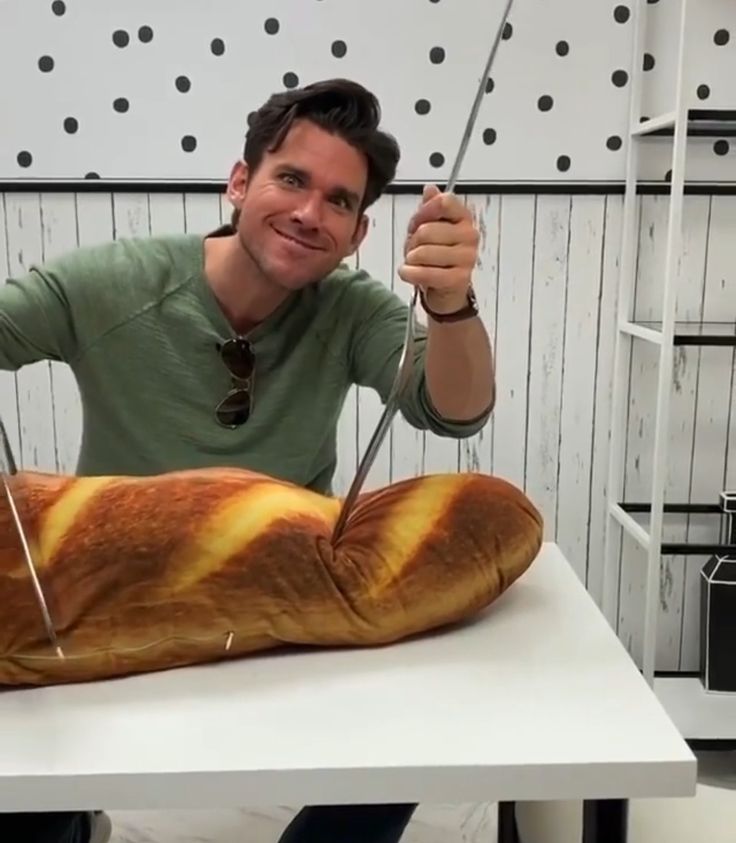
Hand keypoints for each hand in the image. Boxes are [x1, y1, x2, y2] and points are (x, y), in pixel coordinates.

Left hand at [398, 184, 478, 312]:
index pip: (444, 202)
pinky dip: (410, 273)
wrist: (445, 290)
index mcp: (463, 217)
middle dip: (412, 241)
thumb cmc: (436, 255)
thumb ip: (428, 209)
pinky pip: (426, 273)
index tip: (417, 223)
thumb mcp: (429, 227)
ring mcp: (467, 257)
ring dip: (410, 259)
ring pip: (424, 252)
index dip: (423, 212)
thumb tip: (430, 189)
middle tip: (413, 249)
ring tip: (413, 262)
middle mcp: (469, 235)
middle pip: (426, 230)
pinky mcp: (459, 278)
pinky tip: (407, 272)